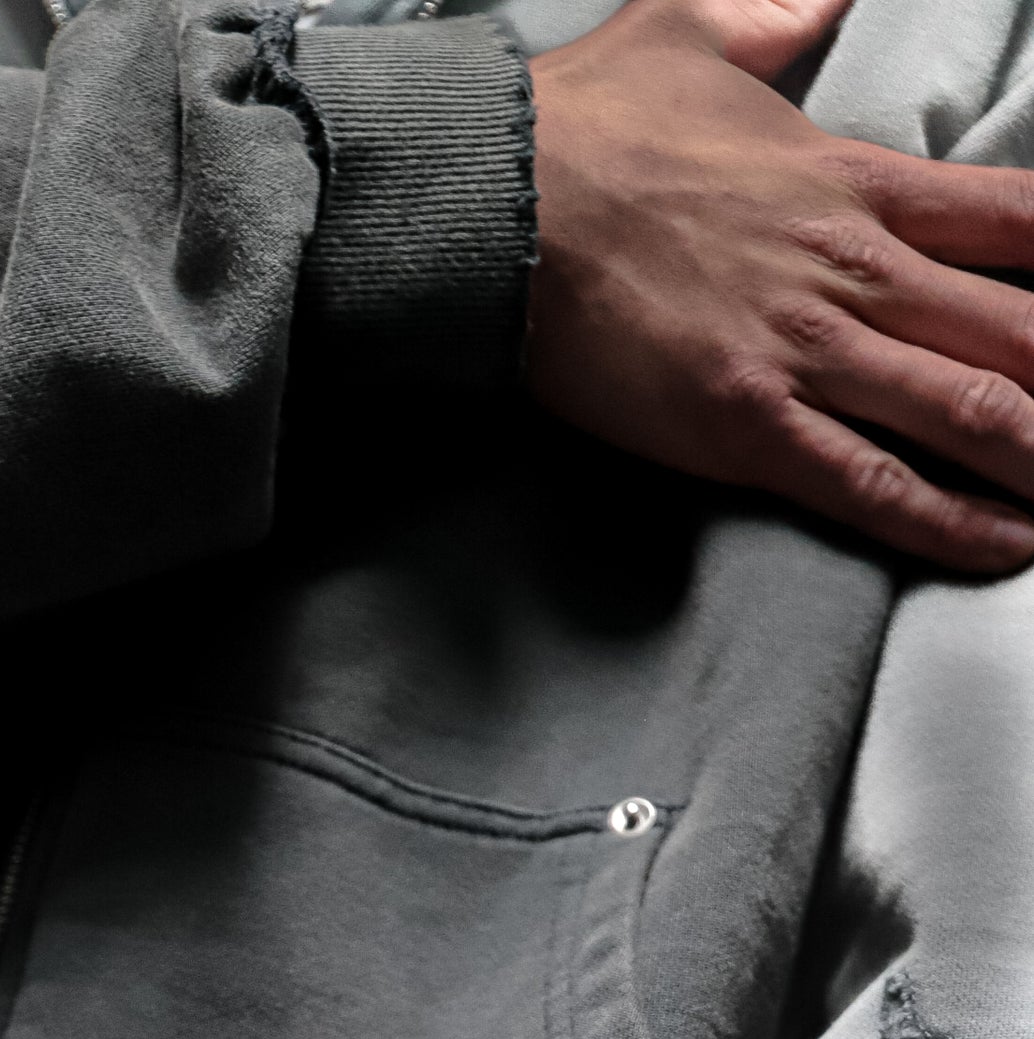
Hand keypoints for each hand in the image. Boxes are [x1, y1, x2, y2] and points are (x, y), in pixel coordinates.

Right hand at [529, 0, 1033, 573]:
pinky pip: (872, 485)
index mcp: (854, 180)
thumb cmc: (585, 124)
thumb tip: (818, 0)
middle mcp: (851, 267)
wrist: (497, 205)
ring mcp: (804, 351)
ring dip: (1033, 456)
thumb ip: (775, 13)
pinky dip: (950, 524)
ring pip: (967, 409)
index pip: (1018, 218)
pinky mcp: (747, 425)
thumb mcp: (694, 27)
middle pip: (1019, 326)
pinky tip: (1004, 546)